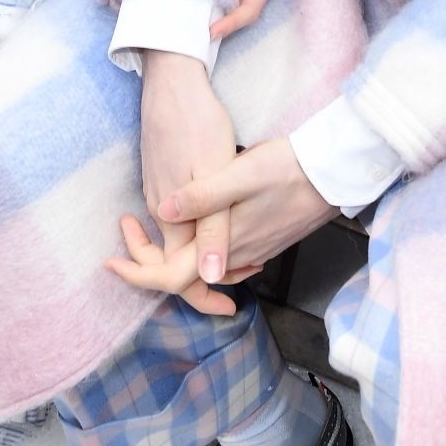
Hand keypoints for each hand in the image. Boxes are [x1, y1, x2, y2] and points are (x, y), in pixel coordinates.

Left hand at [107, 132, 336, 311]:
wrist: (333, 171)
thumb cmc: (286, 168)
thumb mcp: (238, 174)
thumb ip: (201, 198)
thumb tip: (163, 213)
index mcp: (221, 245)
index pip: (170, 278)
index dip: (136, 273)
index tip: (111, 261)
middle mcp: (235, 257)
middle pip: (183, 277)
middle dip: (149, 262)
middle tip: (128, 228)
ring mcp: (251, 251)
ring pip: (203, 268)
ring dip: (173, 255)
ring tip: (150, 228)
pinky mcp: (263, 240)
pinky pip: (223, 259)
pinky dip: (201, 252)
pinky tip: (197, 231)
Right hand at [137, 51, 240, 308]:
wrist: (174, 82)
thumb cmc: (198, 125)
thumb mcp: (216, 177)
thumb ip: (213, 228)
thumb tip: (210, 275)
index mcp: (173, 220)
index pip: (176, 278)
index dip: (202, 299)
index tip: (228, 310)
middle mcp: (159, 213)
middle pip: (174, 264)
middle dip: (202, 283)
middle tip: (234, 295)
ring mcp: (157, 194)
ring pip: (177, 241)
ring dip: (204, 257)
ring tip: (238, 262)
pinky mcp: (161, 177)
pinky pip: (177, 220)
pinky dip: (198, 234)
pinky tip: (224, 224)